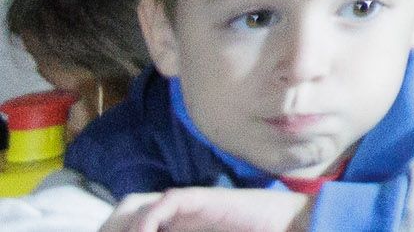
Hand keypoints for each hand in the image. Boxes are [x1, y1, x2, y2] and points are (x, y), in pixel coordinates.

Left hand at [107, 191, 309, 231]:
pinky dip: (148, 220)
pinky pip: (166, 202)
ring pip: (135, 205)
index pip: (128, 220)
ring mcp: (188, 203)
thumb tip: (149, 231)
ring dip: (121, 225)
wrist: (290, 223)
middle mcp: (174, 211)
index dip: (111, 230)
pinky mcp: (204, 199)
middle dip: (110, 229)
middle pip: (124, 210)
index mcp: (174, 224)